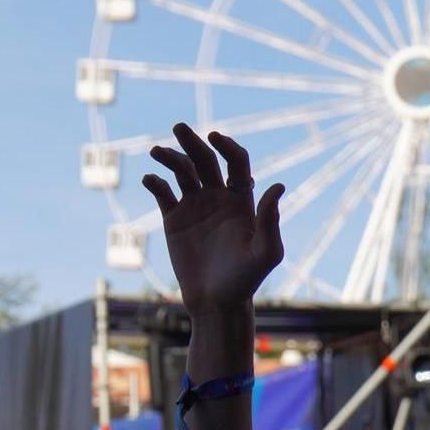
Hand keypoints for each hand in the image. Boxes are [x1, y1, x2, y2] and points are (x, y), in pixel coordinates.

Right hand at [141, 123, 283, 314]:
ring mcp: (195, 207)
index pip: (236, 162)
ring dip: (170, 157)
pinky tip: (151, 180)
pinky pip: (162, 192)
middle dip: (192, 142)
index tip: (214, 138)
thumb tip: (278, 185)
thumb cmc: (246, 279)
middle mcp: (218, 198)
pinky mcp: (173, 219)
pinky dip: (155, 182)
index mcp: (242, 200)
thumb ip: (270, 220)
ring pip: (182, 171)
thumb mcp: (265, 252)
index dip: (228, 146)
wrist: (217, 302)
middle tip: (179, 127)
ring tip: (158, 152)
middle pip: (205, 160)